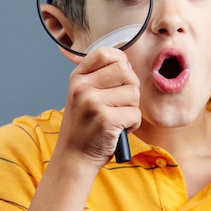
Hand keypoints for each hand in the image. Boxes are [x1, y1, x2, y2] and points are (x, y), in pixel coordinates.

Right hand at [56, 47, 140, 166]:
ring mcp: (93, 103)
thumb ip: (99, 77)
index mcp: (77, 78)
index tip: (121, 77)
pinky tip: (119, 130)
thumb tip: (126, 64)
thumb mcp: (82, 95)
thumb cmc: (85, 127)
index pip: (106, 53)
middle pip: (125, 70)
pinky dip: (133, 124)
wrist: (74, 157)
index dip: (121, 62)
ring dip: (132, 108)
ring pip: (133, 92)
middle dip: (131, 87)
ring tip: (118, 118)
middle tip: (122, 103)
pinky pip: (136, 113)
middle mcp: (82, 87)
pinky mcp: (106, 120)